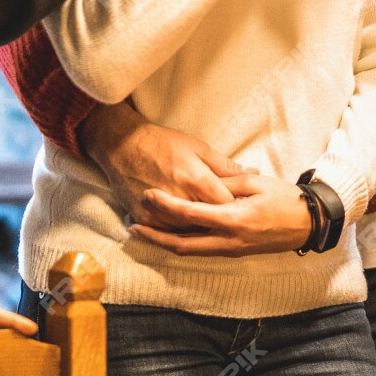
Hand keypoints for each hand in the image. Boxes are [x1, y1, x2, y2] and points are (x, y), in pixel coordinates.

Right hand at [79, 102, 238, 223]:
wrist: (122, 145)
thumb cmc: (163, 142)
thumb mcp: (198, 148)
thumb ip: (226, 166)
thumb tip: (253, 173)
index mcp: (197, 181)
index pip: (228, 205)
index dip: (238, 207)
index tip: (244, 206)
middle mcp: (180, 200)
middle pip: (210, 223)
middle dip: (221, 221)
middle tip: (231, 218)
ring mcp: (161, 213)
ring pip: (190, 232)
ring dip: (201, 229)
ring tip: (211, 223)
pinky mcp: (145, 219)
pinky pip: (168, 233)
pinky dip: (179, 229)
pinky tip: (188, 224)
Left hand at [130, 174, 313, 255]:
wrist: (308, 224)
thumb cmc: (285, 199)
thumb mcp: (256, 183)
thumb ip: (226, 182)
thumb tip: (202, 181)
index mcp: (234, 219)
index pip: (191, 214)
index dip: (167, 205)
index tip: (149, 195)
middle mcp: (229, 240)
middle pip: (182, 244)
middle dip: (156, 237)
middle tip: (134, 227)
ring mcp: (231, 249)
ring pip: (190, 251)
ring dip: (165, 243)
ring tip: (145, 233)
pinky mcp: (233, 252)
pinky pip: (201, 250)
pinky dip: (182, 244)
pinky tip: (170, 234)